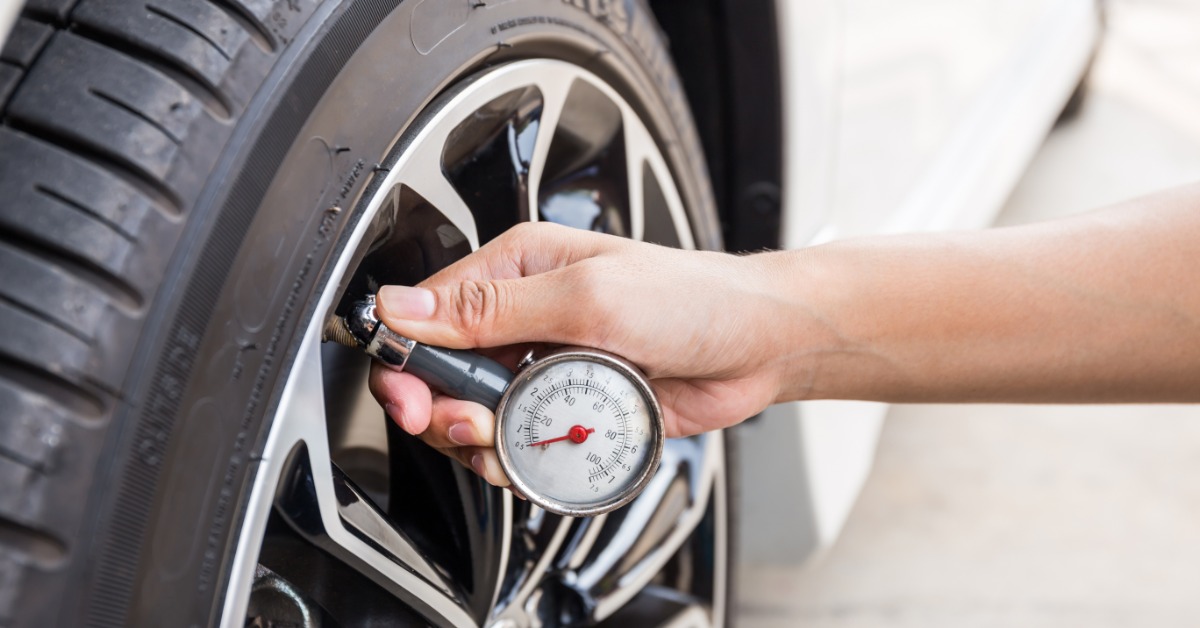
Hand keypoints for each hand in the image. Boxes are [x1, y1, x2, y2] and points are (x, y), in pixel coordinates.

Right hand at [368, 222, 791, 485]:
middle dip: (446, 410)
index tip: (414, 399)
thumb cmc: (691, 299)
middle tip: (472, 426)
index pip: (427, 314)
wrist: (757, 345)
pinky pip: (522, 442)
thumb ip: (493, 308)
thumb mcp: (587, 296)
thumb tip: (406, 307)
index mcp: (516, 269)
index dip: (407, 362)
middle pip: (444, 374)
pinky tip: (539, 456)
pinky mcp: (570, 407)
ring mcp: (546, 365)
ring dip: (484, 441)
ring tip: (511, 443)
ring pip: (478, 416)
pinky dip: (521, 459)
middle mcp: (524, 316)